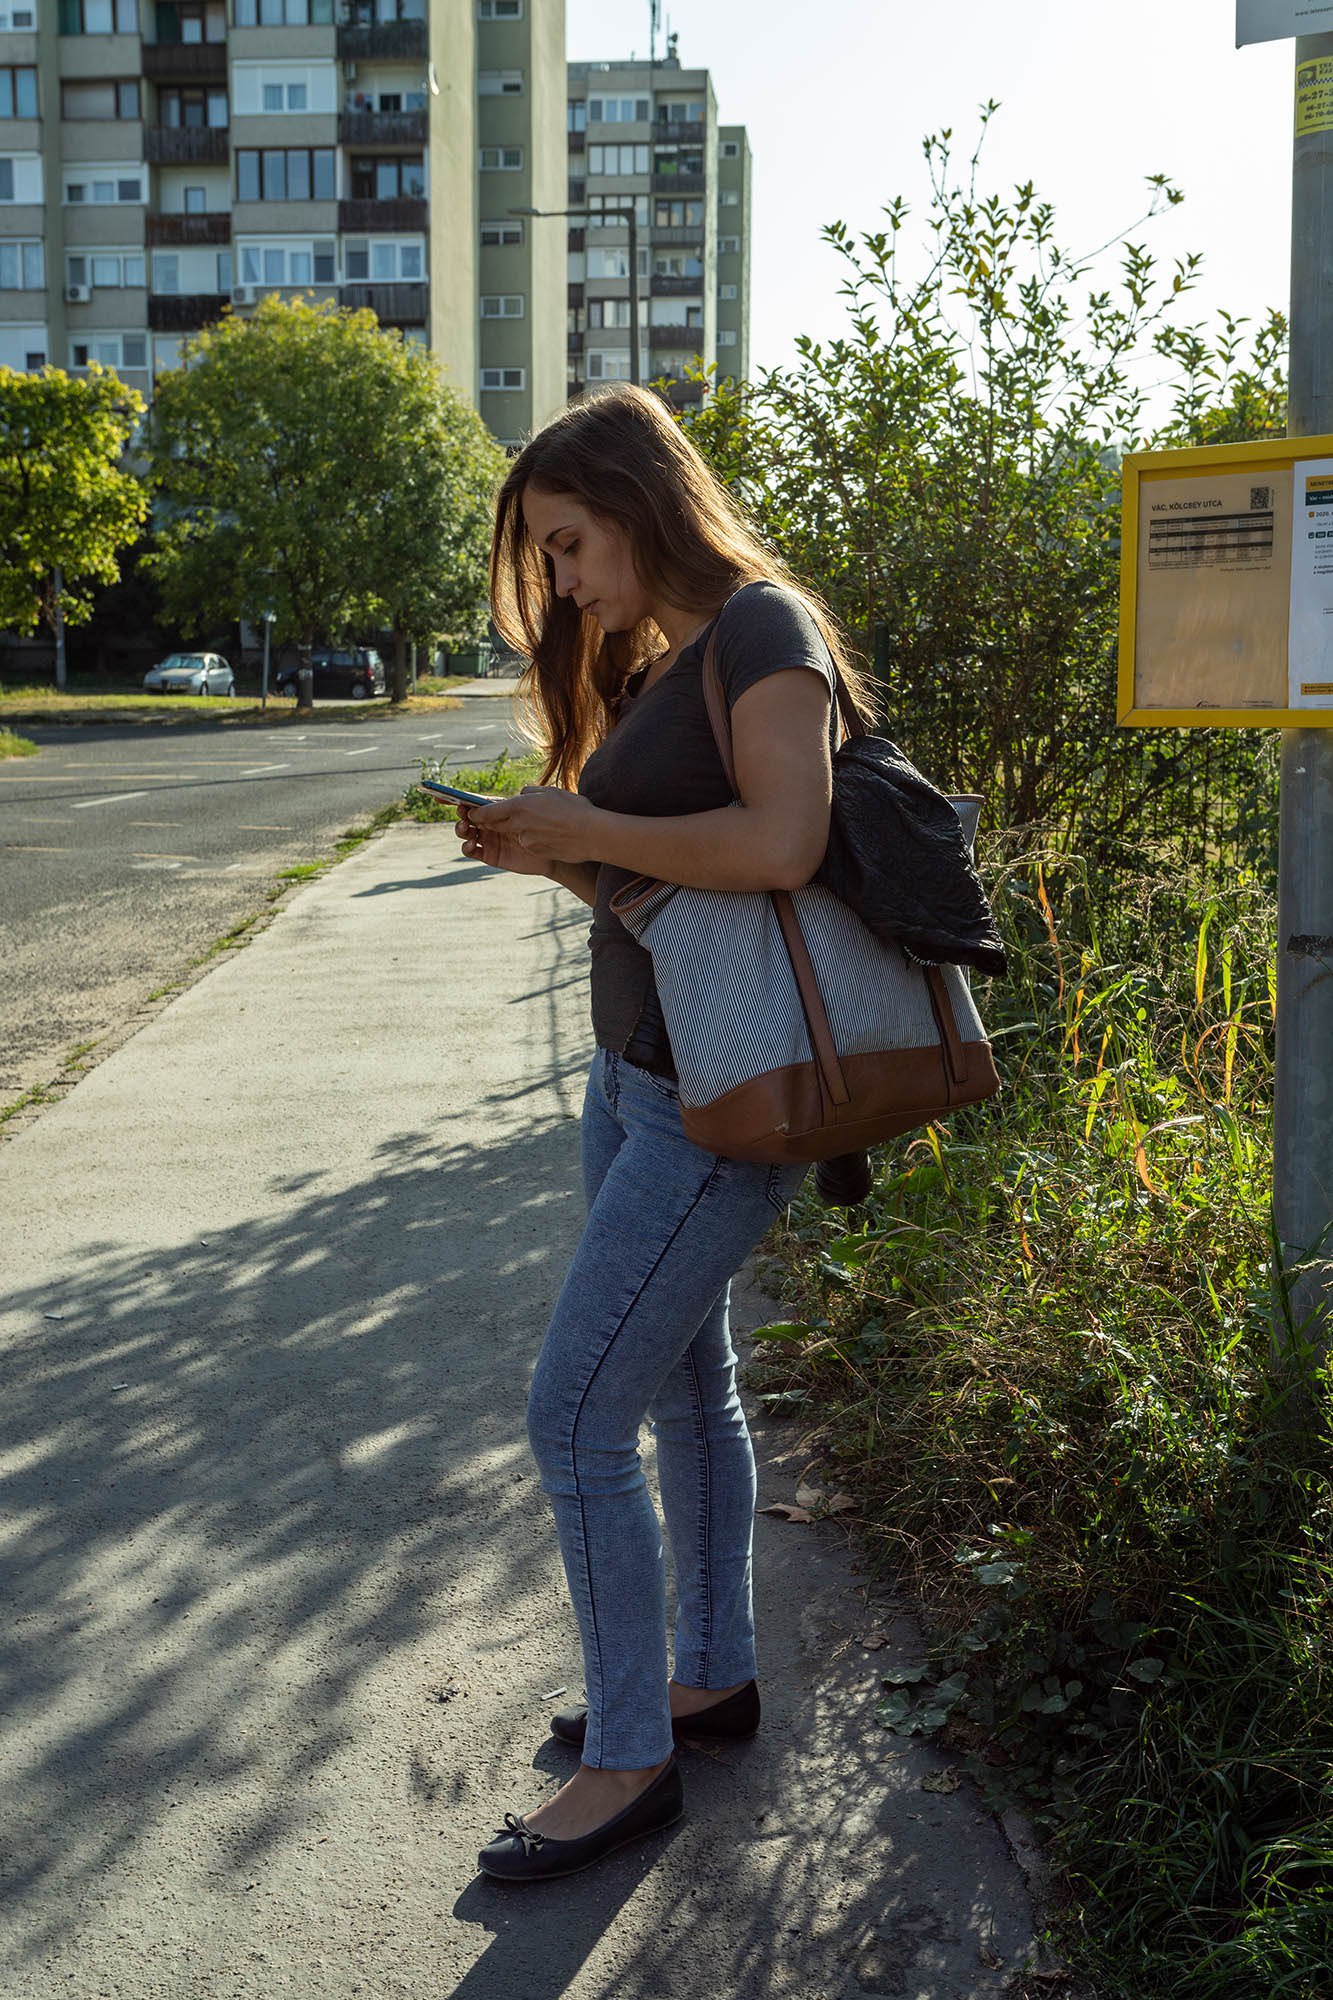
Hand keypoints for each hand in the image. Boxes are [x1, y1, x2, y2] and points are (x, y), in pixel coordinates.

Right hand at [455, 801, 552, 876]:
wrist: (553, 849)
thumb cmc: (540, 826)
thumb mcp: (521, 811)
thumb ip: (499, 809)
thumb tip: (475, 806)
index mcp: (494, 809)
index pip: (470, 801)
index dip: (452, 798)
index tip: (438, 796)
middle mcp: (488, 823)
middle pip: (464, 817)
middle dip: (460, 814)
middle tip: (463, 813)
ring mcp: (488, 839)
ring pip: (465, 833)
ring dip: (461, 829)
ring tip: (467, 829)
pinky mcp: (490, 854)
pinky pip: (471, 851)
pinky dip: (467, 847)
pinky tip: (472, 843)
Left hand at [464, 785, 600, 865]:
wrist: (593, 834)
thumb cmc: (575, 809)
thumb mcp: (550, 792)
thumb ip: (530, 793)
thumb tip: (520, 796)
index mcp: (519, 806)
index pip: (487, 811)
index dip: (476, 813)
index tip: (469, 813)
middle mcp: (517, 824)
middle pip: (494, 825)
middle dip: (488, 823)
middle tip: (486, 820)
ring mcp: (525, 841)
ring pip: (514, 835)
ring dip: (519, 831)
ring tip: (540, 826)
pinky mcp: (534, 852)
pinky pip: (528, 845)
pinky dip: (534, 841)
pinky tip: (550, 836)